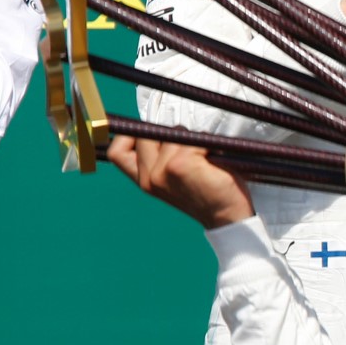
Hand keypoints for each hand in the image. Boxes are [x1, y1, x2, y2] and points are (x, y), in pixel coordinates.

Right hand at [107, 136, 254, 228]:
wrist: (228, 217)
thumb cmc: (209, 193)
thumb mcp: (176, 178)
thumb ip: (161, 158)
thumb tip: (159, 127)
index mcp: (145, 181)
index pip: (118, 152)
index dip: (128, 137)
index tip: (149, 134)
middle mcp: (149, 178)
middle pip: (148, 135)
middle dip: (170, 134)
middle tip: (191, 150)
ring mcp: (163, 171)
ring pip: (174, 134)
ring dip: (194, 140)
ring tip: (206, 159)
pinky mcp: (180, 165)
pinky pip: (193, 139)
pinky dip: (208, 144)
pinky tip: (214, 159)